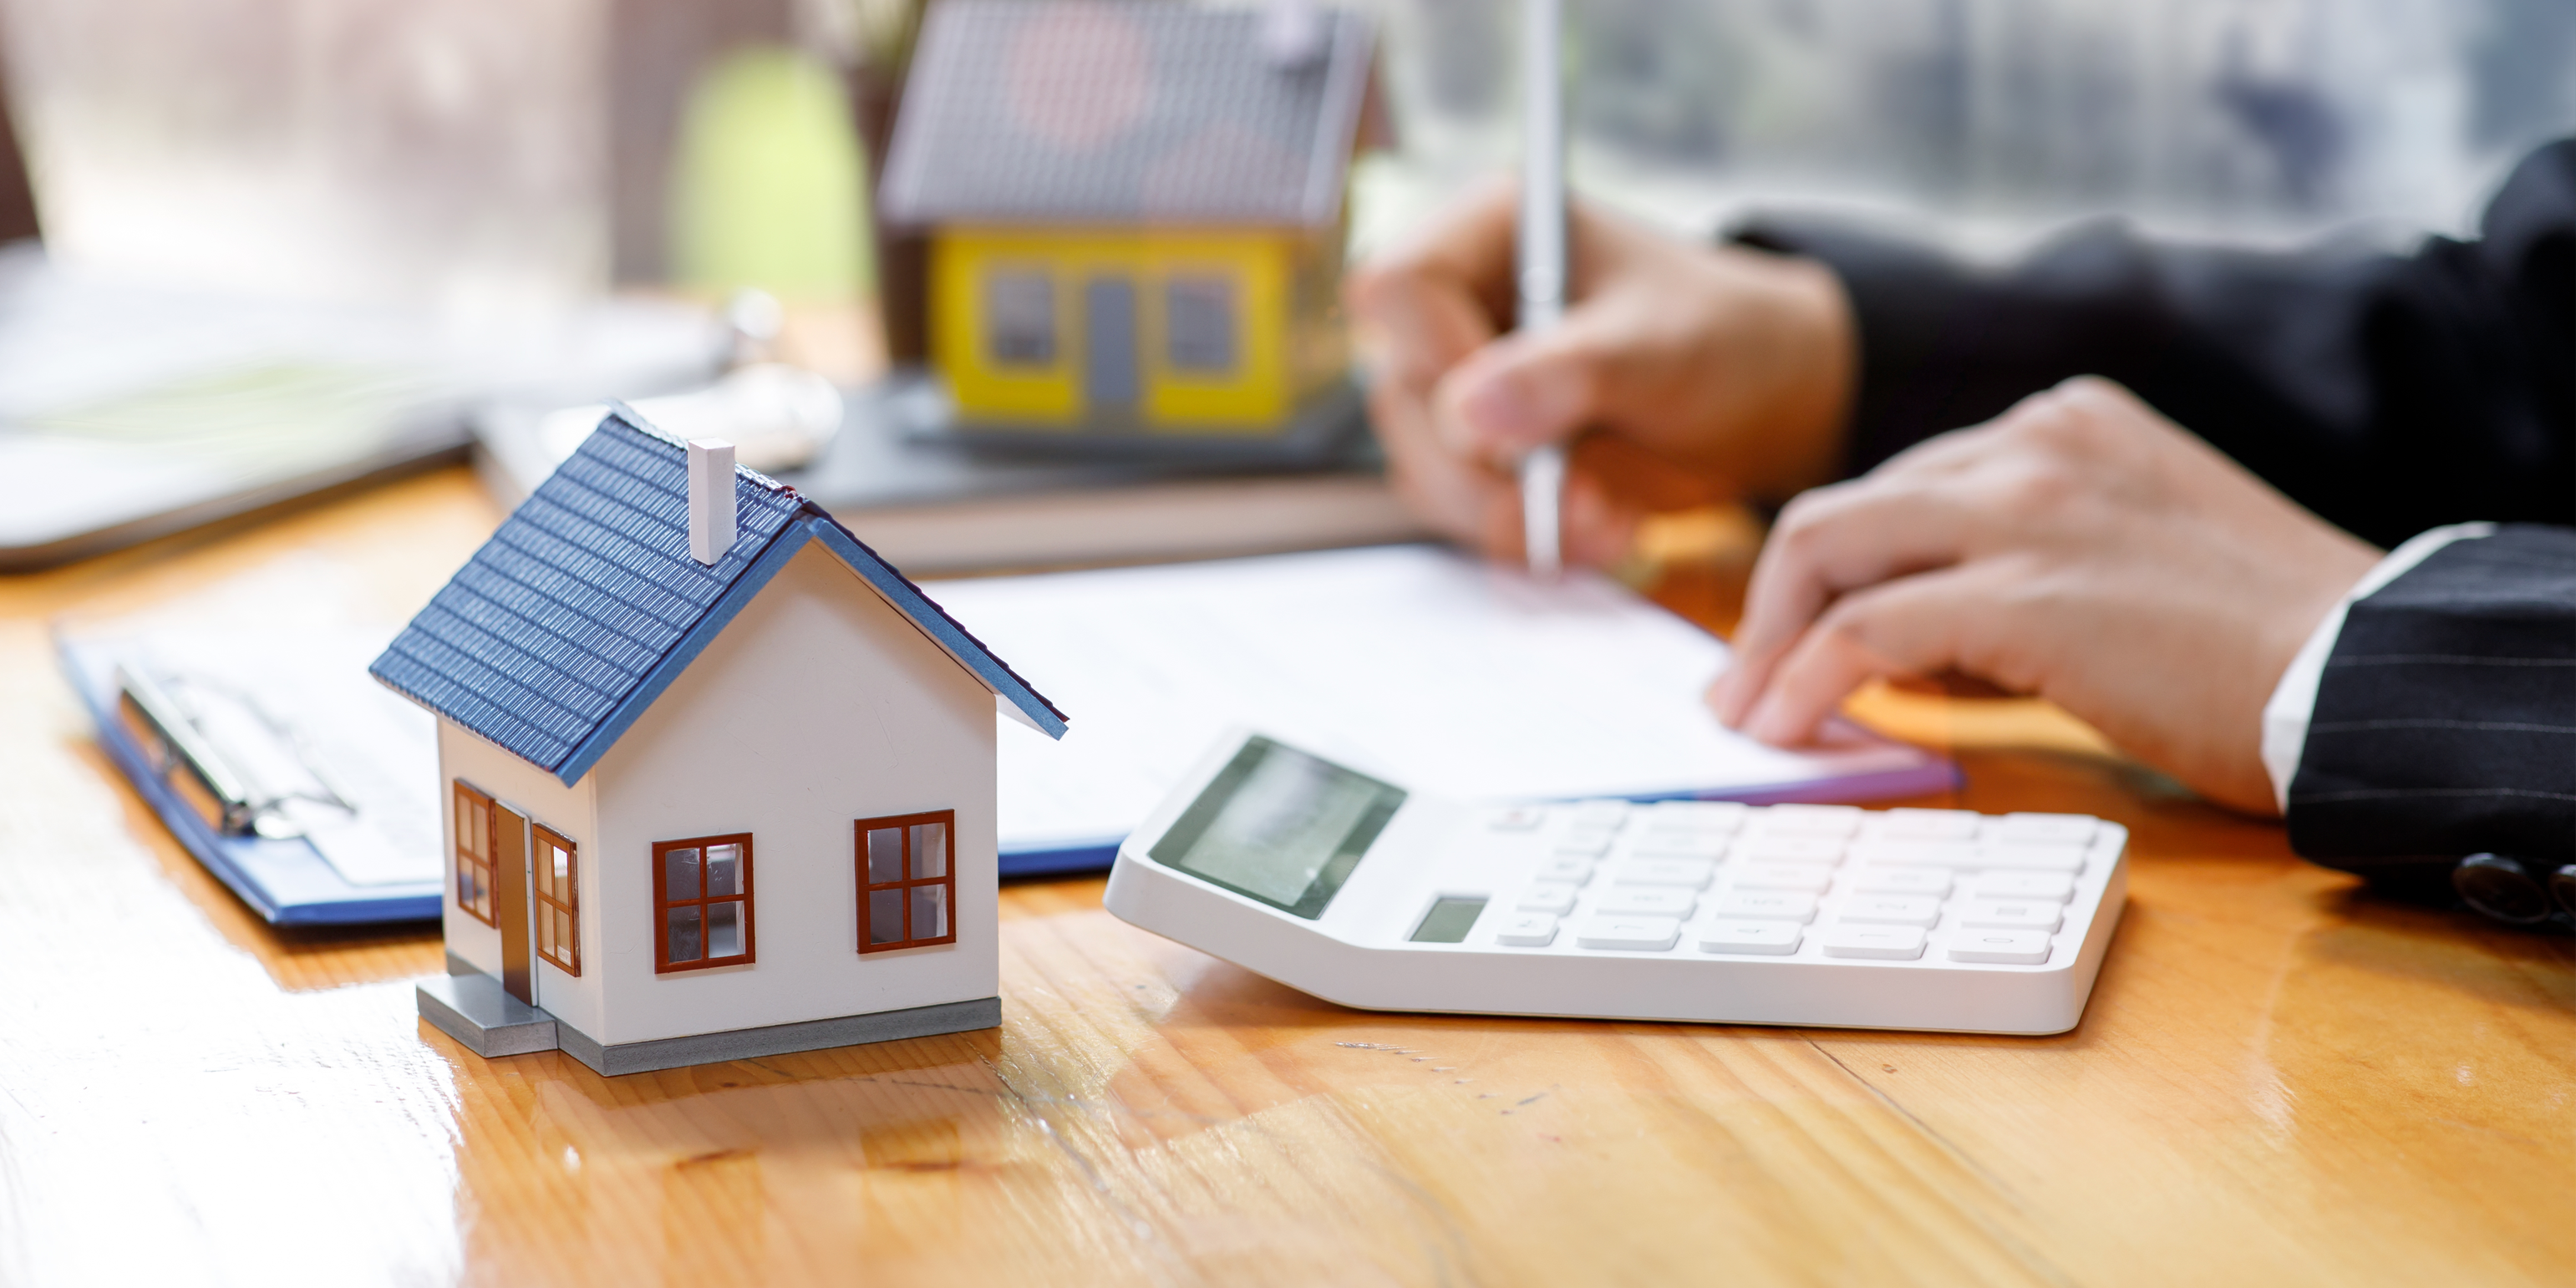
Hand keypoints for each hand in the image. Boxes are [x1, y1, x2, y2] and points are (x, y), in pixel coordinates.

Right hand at [1344, 177, 1856, 566]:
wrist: (1755, 404)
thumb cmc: (1716, 338)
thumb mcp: (1658, 346)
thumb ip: (1567, 371)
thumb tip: (1468, 413)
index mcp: (1488, 233)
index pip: (1400, 287)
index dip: (1439, 355)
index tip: (1514, 415)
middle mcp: (1454, 308)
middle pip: (1402, 395)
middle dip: (1489, 469)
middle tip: (1581, 501)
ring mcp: (1455, 388)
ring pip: (1423, 468)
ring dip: (1509, 516)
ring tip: (1606, 522)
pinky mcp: (1472, 457)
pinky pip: (1458, 513)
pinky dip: (1524, 537)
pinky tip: (1597, 531)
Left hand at [1710, 377, 2382, 814]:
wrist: (2363, 670)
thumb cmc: (2264, 643)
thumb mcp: (2127, 559)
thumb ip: (2017, 573)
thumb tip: (1898, 649)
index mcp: (2064, 424)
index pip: (1901, 487)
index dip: (1834, 571)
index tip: (1793, 635)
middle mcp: (2033, 443)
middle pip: (1841, 511)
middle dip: (1771, 603)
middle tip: (1742, 683)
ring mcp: (2023, 510)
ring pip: (1828, 551)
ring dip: (1768, 644)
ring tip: (1747, 717)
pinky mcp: (2022, 594)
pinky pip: (1864, 631)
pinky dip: (1805, 682)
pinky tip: (1788, 729)